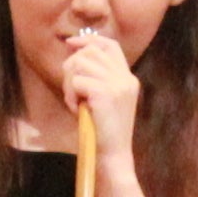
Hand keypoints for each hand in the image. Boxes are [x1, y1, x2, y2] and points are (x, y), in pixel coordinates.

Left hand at [52, 23, 141, 150]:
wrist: (114, 156)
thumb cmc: (103, 132)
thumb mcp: (103, 100)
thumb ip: (96, 79)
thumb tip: (74, 54)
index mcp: (128, 79)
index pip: (110, 45)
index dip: (90, 40)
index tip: (71, 44)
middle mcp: (125, 79)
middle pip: (90, 51)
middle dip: (72, 67)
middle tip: (71, 90)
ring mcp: (117, 85)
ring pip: (80, 63)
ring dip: (69, 82)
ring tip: (74, 102)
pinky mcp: (105, 94)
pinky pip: (76, 81)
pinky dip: (70, 95)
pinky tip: (76, 110)